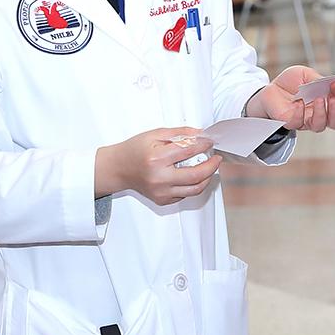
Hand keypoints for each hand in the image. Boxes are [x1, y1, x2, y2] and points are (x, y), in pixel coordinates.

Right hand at [95, 128, 221, 204]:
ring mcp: (161, 192)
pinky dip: (193, 185)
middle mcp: (159, 178)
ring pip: (195, 189)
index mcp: (157, 159)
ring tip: (209, 168)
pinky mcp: (162, 200)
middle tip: (217, 159)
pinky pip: (185, 194)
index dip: (204, 145)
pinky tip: (193, 176)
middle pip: (196, 175)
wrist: (118, 169)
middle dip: (212, 166)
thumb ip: (179, 133)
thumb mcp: (155, 134)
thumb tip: (200, 134)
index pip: (189, 151)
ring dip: (207, 178)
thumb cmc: (134, 150)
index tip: (210, 142)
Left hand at [244, 65, 334, 132]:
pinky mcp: (290, 122)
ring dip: (321, 113)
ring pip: (319, 125)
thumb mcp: (306, 74)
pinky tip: (299, 103)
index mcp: (325, 101)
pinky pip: (298, 123)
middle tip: (333, 98)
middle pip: (334, 121)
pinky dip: (300, 113)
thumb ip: (317, 79)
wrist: (272, 88)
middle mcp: (317, 113)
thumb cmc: (291, 82)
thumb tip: (328, 83)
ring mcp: (304, 120)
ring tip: (319, 100)